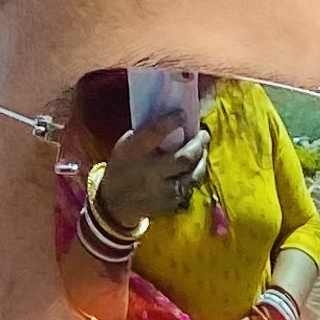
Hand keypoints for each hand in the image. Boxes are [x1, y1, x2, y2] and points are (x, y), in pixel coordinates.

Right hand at [82, 98, 211, 242]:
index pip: (156, 132)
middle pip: (184, 158)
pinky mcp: (172, 203)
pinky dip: (195, 173)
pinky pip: (190, 186)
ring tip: (203, 149)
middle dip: (198, 144)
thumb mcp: (125, 146)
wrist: (116, 204)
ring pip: (193, 175)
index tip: (182, 114)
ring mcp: (164, 191)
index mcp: (135, 153)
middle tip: (204, 134)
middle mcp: (151, 173)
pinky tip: (195, 165)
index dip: (172, 121)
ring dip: (201, 159)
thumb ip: (146, 135)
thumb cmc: (122, 168)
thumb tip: (171, 122)